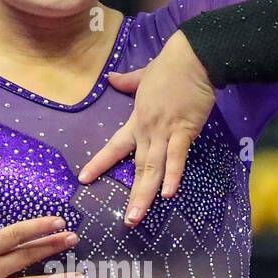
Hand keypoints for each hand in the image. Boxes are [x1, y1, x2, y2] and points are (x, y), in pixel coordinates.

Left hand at [77, 29, 215, 224]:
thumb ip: (128, 81)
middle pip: (136, 166)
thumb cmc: (170, 66)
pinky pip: (176, 157)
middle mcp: (147, 130)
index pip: (114, 146)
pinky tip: (167, 194)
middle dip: (131, 195)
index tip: (84, 178)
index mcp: (137, 120)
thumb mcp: (144, 74)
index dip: (99, 163)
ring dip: (144, 194)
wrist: (193, 57)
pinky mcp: (184, 130)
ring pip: (152, 168)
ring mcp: (164, 131)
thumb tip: (113, 79)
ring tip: (136, 216)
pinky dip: (172, 175)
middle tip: (125, 220)